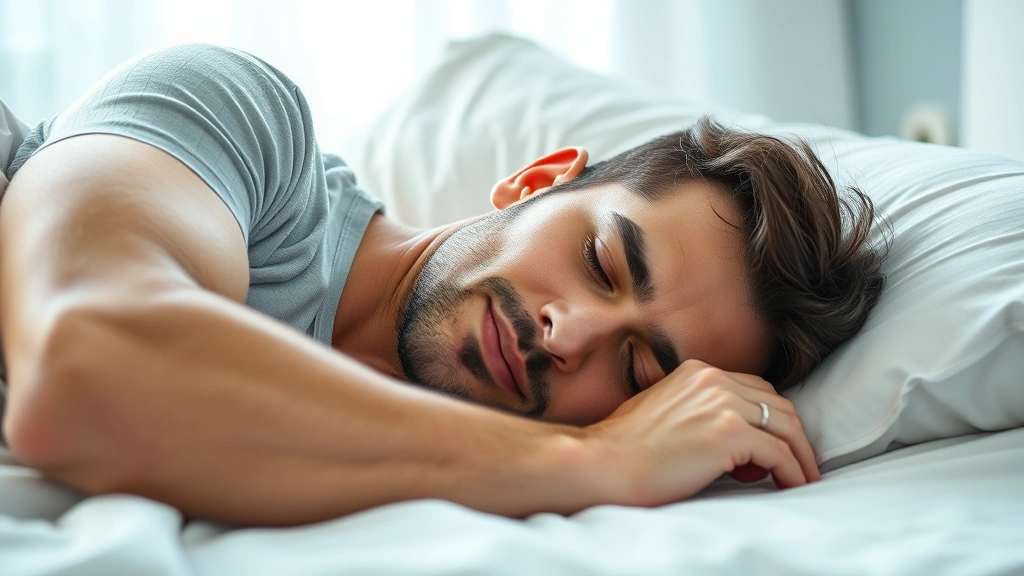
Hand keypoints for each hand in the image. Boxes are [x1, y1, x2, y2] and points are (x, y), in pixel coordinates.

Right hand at [581, 359, 819, 506]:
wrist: (603, 462)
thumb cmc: (624, 448)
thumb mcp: (662, 409)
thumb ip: (694, 409)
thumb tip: (721, 437)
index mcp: (697, 371)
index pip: (754, 389)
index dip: (771, 418)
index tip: (777, 443)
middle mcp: (713, 380)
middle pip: (776, 403)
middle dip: (793, 435)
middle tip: (798, 463)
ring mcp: (722, 404)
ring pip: (785, 426)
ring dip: (799, 454)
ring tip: (801, 477)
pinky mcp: (729, 434)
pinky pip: (778, 453)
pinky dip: (791, 471)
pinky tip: (790, 485)